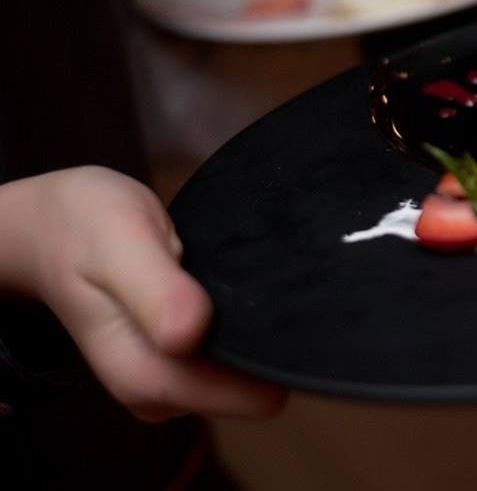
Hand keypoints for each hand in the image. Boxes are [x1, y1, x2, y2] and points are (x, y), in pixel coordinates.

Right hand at [0, 166, 287, 421]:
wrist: (52, 229)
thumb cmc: (86, 228)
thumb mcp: (120, 243)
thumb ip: (156, 290)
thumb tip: (190, 334)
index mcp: (146, 377)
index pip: (248, 396)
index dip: (269, 354)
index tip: (276, 304)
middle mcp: (161, 393)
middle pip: (254, 386)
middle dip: (261, 338)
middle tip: (244, 278)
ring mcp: (171, 380)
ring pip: (244, 369)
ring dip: (249, 327)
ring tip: (229, 278)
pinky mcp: (179, 363)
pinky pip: (230, 351)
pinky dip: (236, 322)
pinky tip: (223, 289)